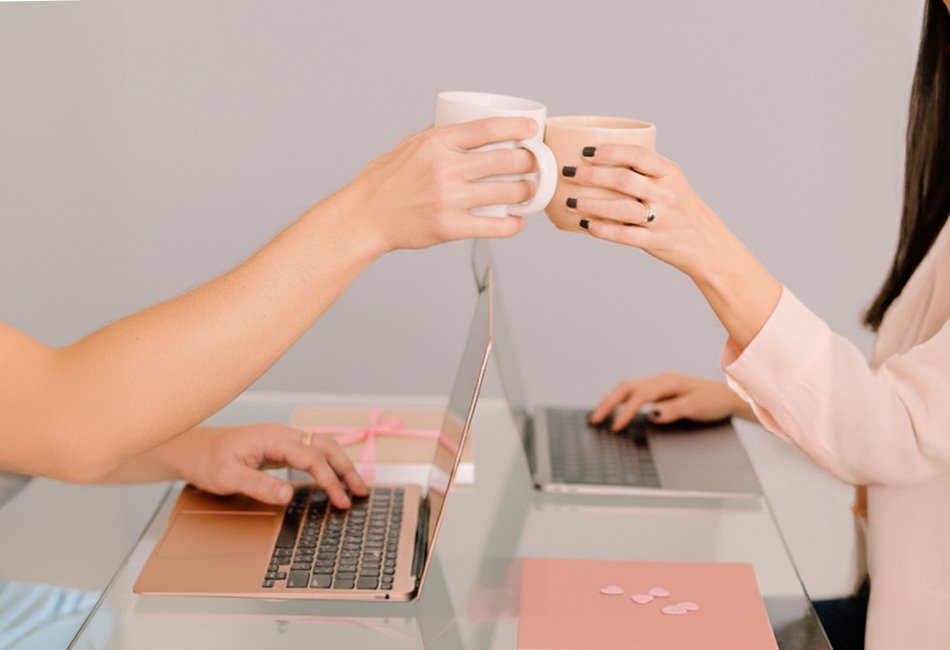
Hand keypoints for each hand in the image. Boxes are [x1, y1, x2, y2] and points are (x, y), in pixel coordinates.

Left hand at [168, 424, 367, 507]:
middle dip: (346, 469)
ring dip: (342, 465)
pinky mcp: (281, 447)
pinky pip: (313, 452)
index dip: (329, 479)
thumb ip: (259, 485)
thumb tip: (288, 495)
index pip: (312, 457)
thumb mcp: (228, 478)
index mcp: (273, 438)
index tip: (340, 500)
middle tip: (361, 493)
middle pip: (326, 447)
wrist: (192, 449)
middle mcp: (282, 434)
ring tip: (356, 487)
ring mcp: (283, 439)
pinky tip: (334, 478)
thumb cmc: (207, 461)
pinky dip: (329, 464)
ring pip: (323, 447)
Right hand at [338, 117, 540, 251]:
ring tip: (529, 191)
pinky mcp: (449, 227)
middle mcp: (445, 169)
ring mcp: (449, 199)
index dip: (517, 127)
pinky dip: (512, 225)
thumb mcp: (409, 145)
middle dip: (530, 161)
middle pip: (505, 161)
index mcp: (437, 143)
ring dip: (526, 192)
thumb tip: (471, 130)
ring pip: (505, 193)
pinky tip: (518, 221)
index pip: (488, 129)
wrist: (367, 215)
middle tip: (535, 162)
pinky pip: (492, 227)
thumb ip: (439, 137)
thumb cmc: (386, 181)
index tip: (531, 128)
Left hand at [563, 145, 738, 275]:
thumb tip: (600, 161)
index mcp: (670, 173)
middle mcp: (666, 194)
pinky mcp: (655, 241)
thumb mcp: (671, 182)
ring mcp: (661, 219)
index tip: (586, 152)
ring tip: (571, 202)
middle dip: (591, 176)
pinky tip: (585, 224)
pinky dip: (602, 230)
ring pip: (621, 209)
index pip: (638, 156)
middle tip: (569, 173)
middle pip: (623, 180)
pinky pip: (624, 235)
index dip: (611, 152)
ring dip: (591, 204)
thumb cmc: (680, 208)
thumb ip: (644, 172)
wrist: (706, 242)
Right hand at [589, 373, 753, 430]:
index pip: (639, 397)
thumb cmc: (714, 401)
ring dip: (611, 400)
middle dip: (608, 403)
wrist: (728, 396)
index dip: (625, 412)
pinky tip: (615, 409)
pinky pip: (634, 392)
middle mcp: (660, 380)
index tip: (615, 427)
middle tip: (594, 419)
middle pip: (626, 388)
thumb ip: (673, 410)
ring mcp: (659, 384)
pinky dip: (620, 400)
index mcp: (667, 382)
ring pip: (627, 388)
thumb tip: (650, 414)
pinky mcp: (659, 390)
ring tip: (598, 414)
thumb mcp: (696, 407)